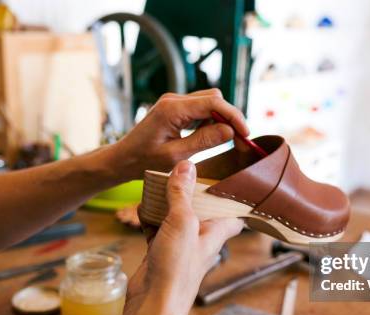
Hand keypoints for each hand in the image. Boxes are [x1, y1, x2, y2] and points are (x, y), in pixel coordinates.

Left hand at [112, 89, 248, 180]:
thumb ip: (204, 141)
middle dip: (230, 117)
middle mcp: (174, 100)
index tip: (245, 134)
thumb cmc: (145, 161)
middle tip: (240, 141)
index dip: (233, 116)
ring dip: (221, 119)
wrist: (123, 159)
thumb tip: (230, 131)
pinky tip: (211, 137)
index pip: (213, 103)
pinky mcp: (175, 109)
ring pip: (209, 101)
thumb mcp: (176, 156)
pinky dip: (211, 121)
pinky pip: (201, 108)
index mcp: (172, 109)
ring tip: (227, 141)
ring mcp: (174, 102)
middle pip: (214, 98)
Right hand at [128, 160, 242, 304]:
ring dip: (167, 203)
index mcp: (216, 233)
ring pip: (176, 218)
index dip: (235, 200)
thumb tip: (186, 166)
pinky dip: (149, 218)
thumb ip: (182, 194)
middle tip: (185, 173)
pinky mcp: (160, 252)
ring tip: (159, 183)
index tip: (233, 181)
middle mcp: (200, 239)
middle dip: (193, 194)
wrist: (153, 303)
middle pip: (202, 211)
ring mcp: (180, 246)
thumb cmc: (177, 269)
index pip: (235, 216)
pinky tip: (142, 207)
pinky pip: (156, 228)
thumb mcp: (183, 223)